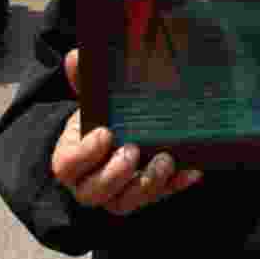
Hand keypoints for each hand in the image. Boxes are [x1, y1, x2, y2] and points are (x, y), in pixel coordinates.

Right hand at [51, 49, 202, 215]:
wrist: (114, 138)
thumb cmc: (97, 120)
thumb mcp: (89, 101)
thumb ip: (83, 81)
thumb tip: (77, 56)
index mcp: (69, 161)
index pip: (67, 166)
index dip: (85, 154)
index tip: (106, 132)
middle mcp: (89, 185)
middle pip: (95, 192)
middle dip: (115, 175)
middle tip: (133, 150)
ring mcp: (117, 195)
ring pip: (126, 202)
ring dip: (147, 184)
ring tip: (165, 159)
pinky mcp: (144, 197)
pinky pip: (160, 197)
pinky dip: (176, 185)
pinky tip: (192, 169)